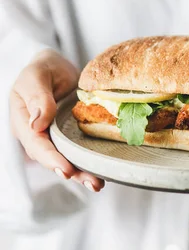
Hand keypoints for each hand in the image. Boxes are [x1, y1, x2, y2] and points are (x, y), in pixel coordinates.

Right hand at [10, 49, 104, 191]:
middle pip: (53, 159)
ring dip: (83, 173)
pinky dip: (90, 161)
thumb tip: (37, 123)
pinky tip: (104, 171)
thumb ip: (37, 96)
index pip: (36, 145)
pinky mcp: (71, 136)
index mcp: (24, 122)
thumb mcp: (37, 75)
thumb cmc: (43, 68)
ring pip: (67, 159)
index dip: (51, 159)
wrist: (56, 65)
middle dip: (71, 172)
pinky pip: (79, 151)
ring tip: (99, 184)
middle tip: (92, 182)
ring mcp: (55, 137)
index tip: (66, 170)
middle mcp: (39, 135)